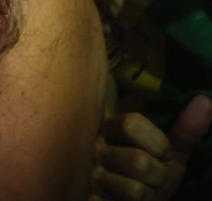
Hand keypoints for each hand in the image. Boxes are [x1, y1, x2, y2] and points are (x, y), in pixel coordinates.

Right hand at [90, 95, 211, 199]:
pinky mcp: (91, 196)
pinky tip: (128, 200)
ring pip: (135, 189)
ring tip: (142, 189)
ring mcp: (90, 174)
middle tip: (153, 177)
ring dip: (150, 194)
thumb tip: (205, 100)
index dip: (158, 143)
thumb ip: (184, 131)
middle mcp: (94, 148)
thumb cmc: (150, 176)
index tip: (162, 153)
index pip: (131, 124)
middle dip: (159, 176)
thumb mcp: (168, 153)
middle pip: (139, 162)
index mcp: (110, 128)